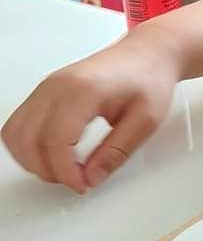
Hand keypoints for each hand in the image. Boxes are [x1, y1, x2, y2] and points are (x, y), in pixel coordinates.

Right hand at [1, 25, 181, 193]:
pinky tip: (53, 155)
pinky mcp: (43, 93)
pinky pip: (18, 125)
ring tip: (65, 169)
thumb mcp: (145, 121)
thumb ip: (116, 152)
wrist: (145, 55)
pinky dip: (27, 147)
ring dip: (34, 160)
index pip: (56, 140)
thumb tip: (91, 178)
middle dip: (49, 170)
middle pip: (29, 140)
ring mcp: (45, 88)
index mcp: (82, 91)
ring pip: (16, 135)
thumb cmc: (148, 79)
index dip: (65, 172)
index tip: (82, 185)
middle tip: (77, 180)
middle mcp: (56, 87)